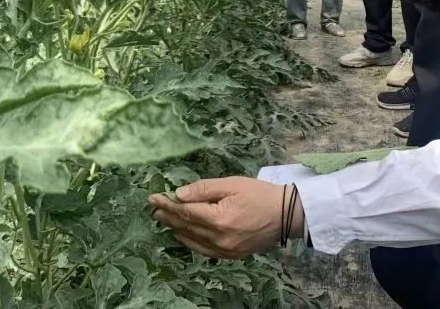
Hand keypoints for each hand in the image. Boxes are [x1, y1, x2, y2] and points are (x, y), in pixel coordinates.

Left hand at [149, 177, 302, 259]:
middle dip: (168, 216)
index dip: (168, 204)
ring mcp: (225, 250)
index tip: (153, 197)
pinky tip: (182, 235)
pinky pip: (203, 250)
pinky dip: (190, 242)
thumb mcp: (233, 184)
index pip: (186, 212)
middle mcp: (219, 238)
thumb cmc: (261, 194)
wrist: (287, 215)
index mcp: (219, 219)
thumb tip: (179, 194)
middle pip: (186, 227)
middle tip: (153, 208)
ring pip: (192, 241)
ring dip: (175, 230)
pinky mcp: (230, 256)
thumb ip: (205, 188)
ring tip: (162, 219)